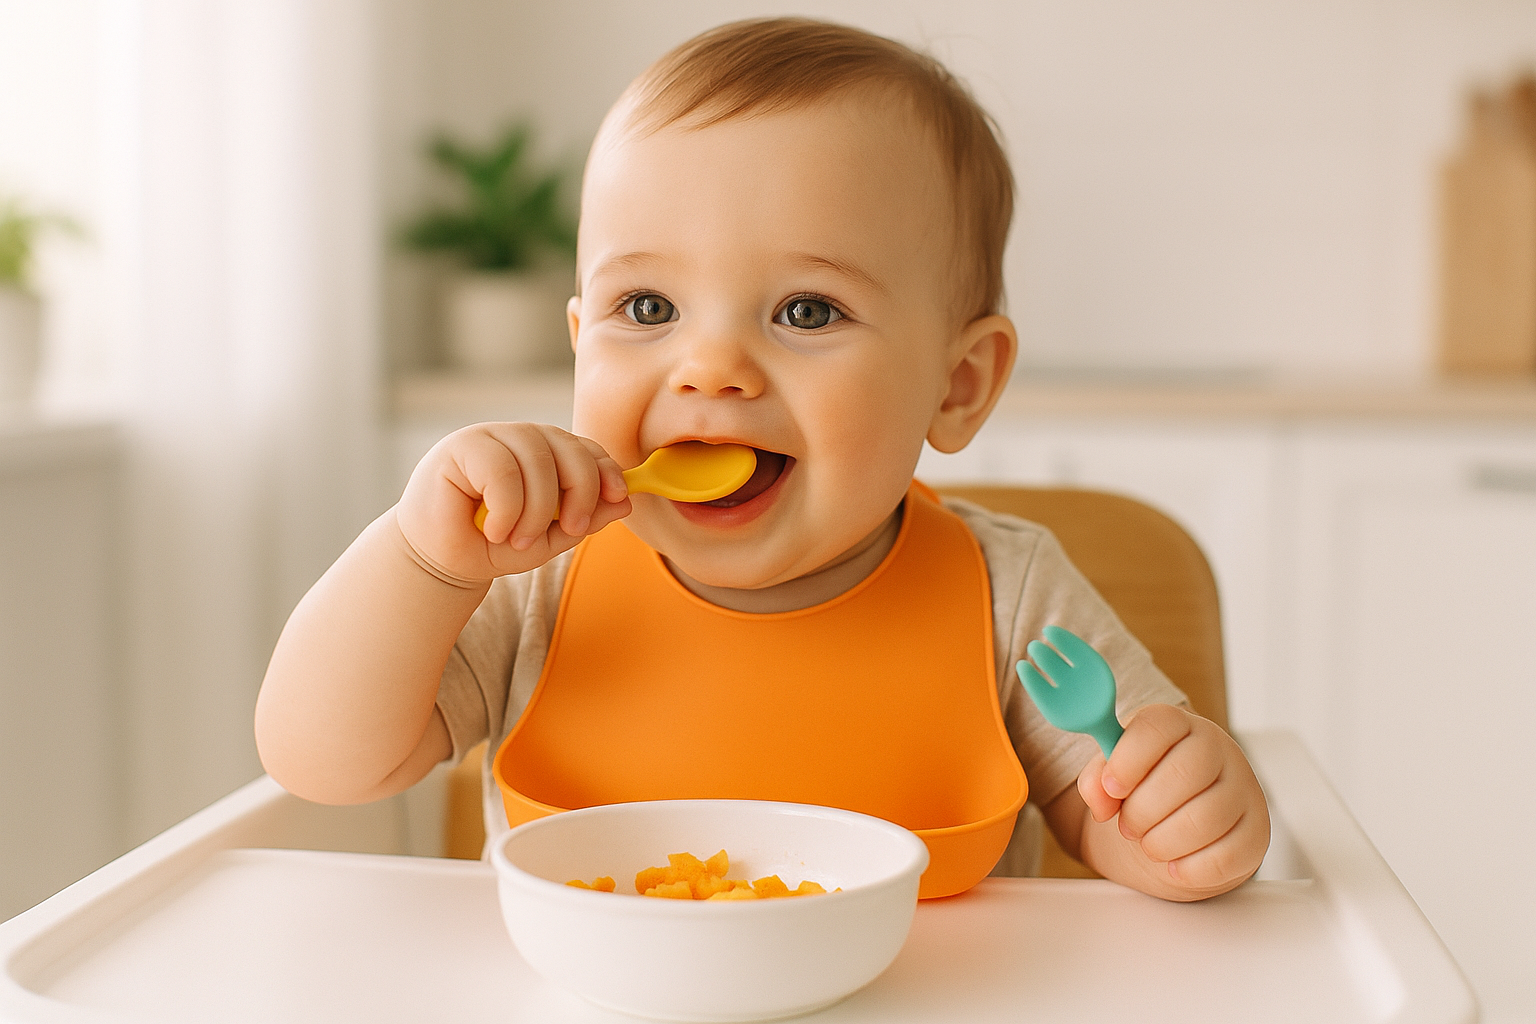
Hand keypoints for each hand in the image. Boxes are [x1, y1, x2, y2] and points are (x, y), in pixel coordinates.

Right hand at [395, 422, 631, 581]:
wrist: (441, 560)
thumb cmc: (492, 544)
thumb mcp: (549, 538)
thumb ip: (586, 518)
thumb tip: (626, 501)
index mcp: (546, 454)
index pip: (586, 449)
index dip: (606, 470)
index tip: (618, 498)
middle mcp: (522, 438)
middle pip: (569, 448)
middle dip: (580, 492)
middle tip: (569, 530)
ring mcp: (492, 436)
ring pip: (537, 458)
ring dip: (537, 509)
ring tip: (519, 539)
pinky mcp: (463, 445)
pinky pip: (503, 469)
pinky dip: (507, 507)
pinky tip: (496, 528)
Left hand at [1076, 703, 1268, 897]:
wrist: (1184, 826)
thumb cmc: (1147, 790)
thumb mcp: (1117, 775)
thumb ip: (1098, 778)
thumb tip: (1101, 796)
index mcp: (1180, 725)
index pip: (1158, 726)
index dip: (1129, 759)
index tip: (1112, 788)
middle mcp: (1219, 750)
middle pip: (1184, 774)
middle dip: (1143, 810)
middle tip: (1127, 827)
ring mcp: (1245, 790)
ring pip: (1205, 819)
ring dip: (1162, 842)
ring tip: (1148, 844)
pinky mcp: (1257, 834)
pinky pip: (1225, 857)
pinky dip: (1189, 869)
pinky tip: (1174, 865)